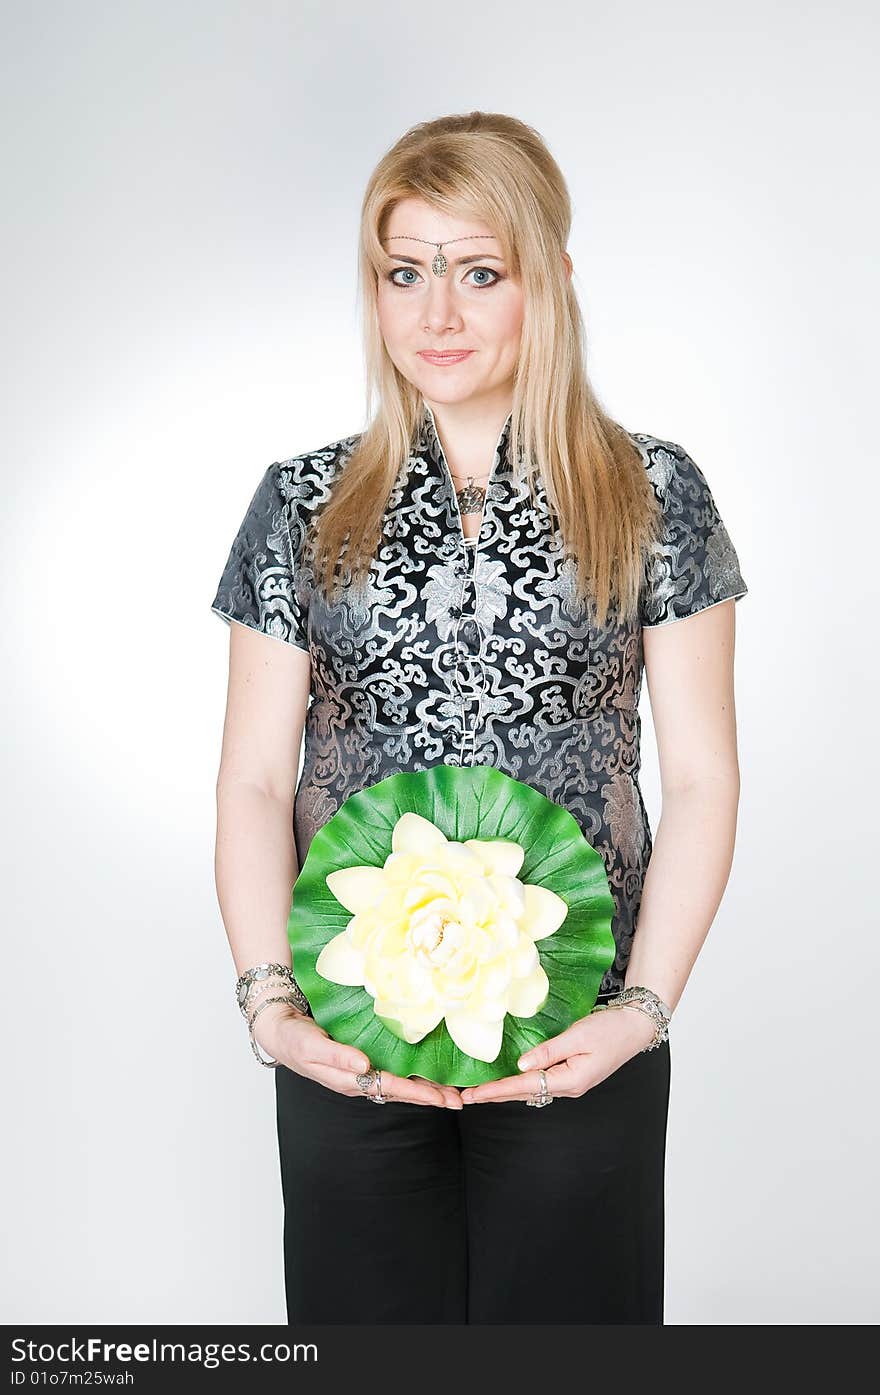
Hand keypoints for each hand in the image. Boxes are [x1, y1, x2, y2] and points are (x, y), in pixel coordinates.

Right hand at [254, 1002, 462, 1107]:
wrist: (281, 1029)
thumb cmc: (294, 1040)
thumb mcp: (311, 1046)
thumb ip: (337, 1056)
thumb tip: (364, 1065)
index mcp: (351, 1079)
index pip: (392, 1087)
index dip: (419, 1093)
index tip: (443, 1099)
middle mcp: (360, 1078)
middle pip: (402, 1090)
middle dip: (431, 1095)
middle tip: (461, 1100)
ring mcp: (362, 1070)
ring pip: (400, 1082)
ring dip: (426, 1087)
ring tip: (453, 1091)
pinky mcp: (362, 1058)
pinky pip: (392, 1069)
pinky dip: (412, 1073)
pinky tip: (426, 1070)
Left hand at [458, 1005, 656, 1104]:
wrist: (635, 1028)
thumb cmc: (610, 1030)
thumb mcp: (577, 1036)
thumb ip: (548, 1051)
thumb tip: (521, 1064)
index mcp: (570, 1080)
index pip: (524, 1086)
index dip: (496, 1090)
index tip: (473, 1094)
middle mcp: (569, 1086)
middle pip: (525, 1093)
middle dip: (496, 1095)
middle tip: (468, 1097)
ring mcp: (572, 1083)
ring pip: (532, 1090)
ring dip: (507, 1090)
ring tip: (483, 1091)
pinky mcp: (573, 1075)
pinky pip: (542, 1082)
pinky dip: (522, 1083)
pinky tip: (511, 1080)